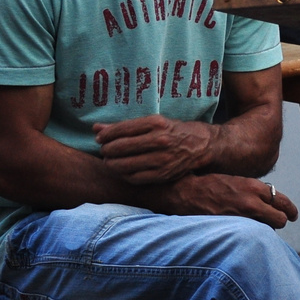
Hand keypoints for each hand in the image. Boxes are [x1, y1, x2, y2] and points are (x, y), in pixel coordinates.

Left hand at [94, 114, 212, 184]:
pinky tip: (122, 170)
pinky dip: (123, 174)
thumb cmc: (174, 131)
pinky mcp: (162, 174)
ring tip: (110, 161)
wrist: (203, 145)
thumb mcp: (154, 122)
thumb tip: (96, 128)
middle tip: (104, 150)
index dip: (105, 135)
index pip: (121, 129)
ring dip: (111, 164)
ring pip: (123, 165)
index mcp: (157, 123)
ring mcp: (162, 159)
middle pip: (120, 147)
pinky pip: (133, 177)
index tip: (100, 138)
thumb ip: (125, 126)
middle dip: (106, 150)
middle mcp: (160, 140)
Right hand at [157, 173, 297, 228]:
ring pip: (266, 230)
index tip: (293, 215)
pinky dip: (250, 235)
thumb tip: (269, 203)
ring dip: (265, 229)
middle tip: (276, 222)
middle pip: (280, 219)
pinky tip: (244, 232)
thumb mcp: (238, 181)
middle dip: (279, 221)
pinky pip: (249, 235)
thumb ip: (255, 192)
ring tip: (256, 226)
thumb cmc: (211, 185)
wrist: (185, 191)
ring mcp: (241, 216)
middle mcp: (251, 201)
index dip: (290, 210)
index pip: (283, 202)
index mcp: (255, 187)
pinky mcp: (230, 227)